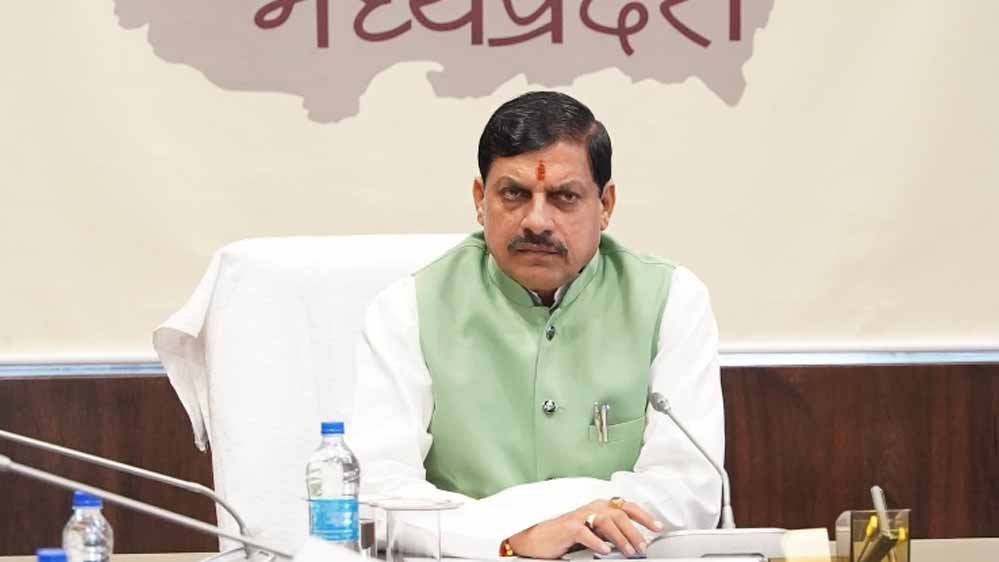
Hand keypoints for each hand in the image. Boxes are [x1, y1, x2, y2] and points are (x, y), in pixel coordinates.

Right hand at [506, 498, 663, 558]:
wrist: (540, 538)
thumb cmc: (568, 535)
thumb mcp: (594, 531)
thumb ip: (612, 532)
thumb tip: (635, 541)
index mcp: (600, 506)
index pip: (626, 507)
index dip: (644, 516)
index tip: (657, 527)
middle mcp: (592, 507)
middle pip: (619, 514)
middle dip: (635, 531)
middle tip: (643, 546)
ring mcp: (580, 516)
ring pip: (605, 521)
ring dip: (620, 537)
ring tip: (629, 551)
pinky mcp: (568, 527)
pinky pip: (585, 533)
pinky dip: (597, 542)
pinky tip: (605, 551)